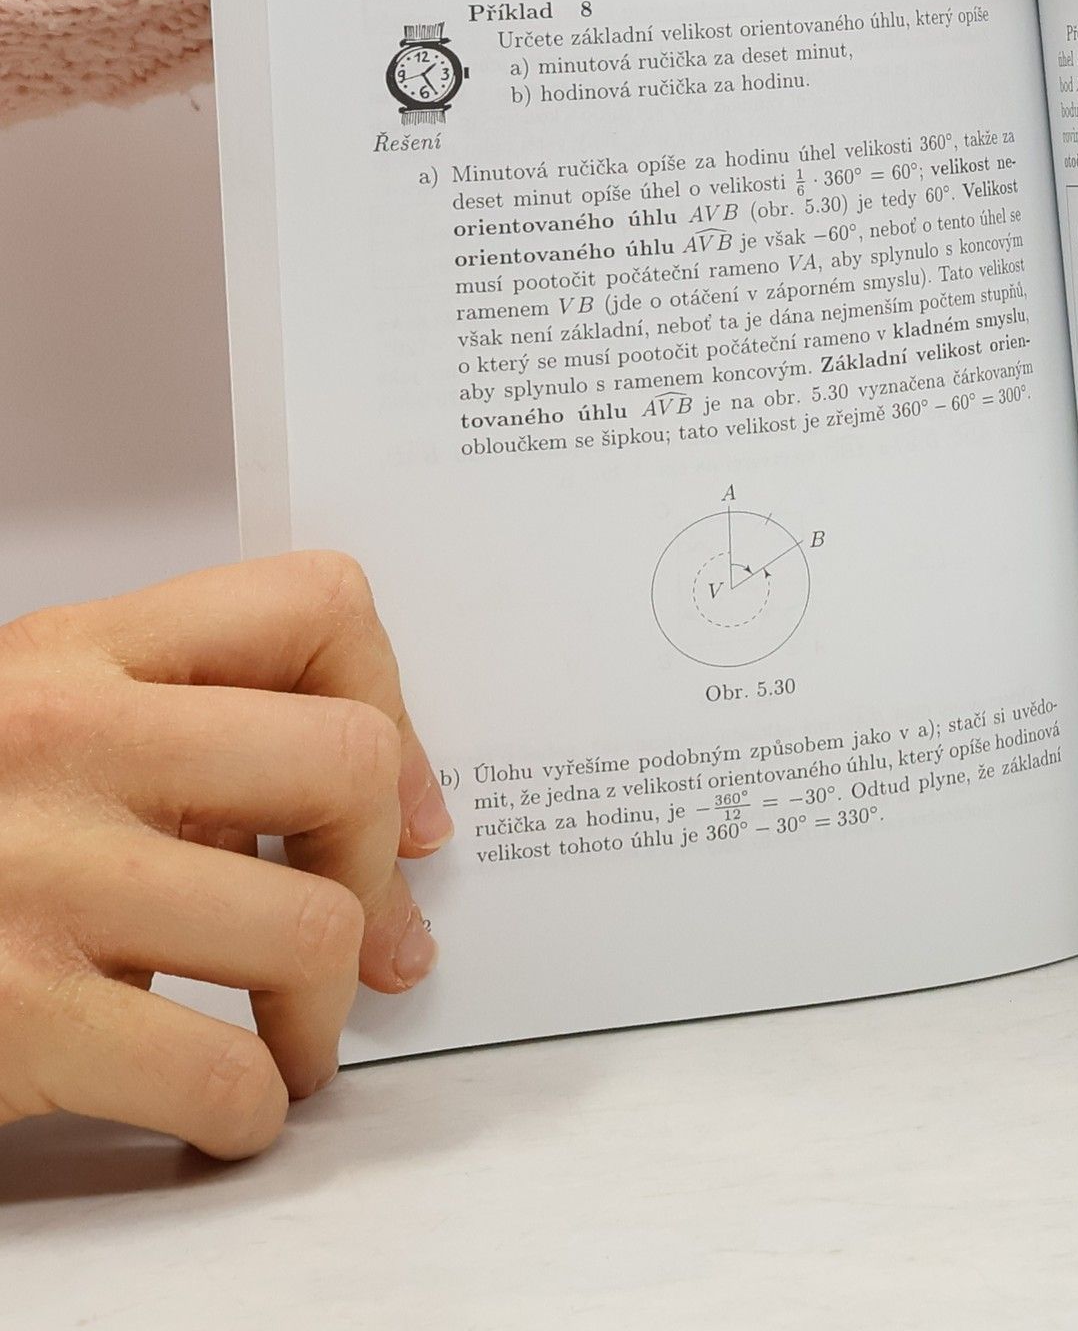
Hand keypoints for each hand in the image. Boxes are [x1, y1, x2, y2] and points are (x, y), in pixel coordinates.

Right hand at [0, 552, 451, 1158]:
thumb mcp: (31, 740)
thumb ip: (178, 744)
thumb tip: (379, 825)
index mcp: (75, 653)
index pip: (316, 604)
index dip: (394, 708)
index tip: (400, 805)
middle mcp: (60, 740)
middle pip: (343, 762)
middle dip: (378, 865)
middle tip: (368, 927)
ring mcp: (36, 876)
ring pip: (310, 926)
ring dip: (327, 1011)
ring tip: (293, 1039)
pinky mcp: (11, 1016)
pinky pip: (221, 1070)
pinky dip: (250, 1111)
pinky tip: (226, 1108)